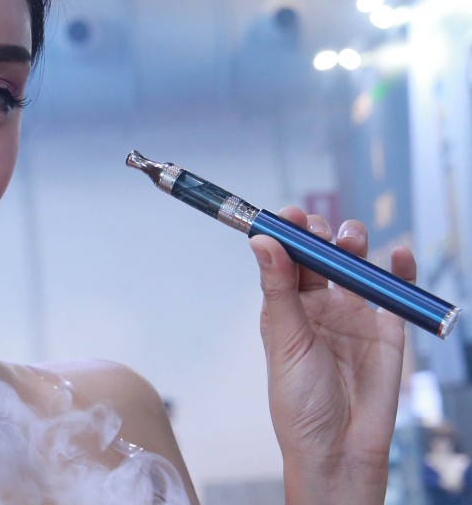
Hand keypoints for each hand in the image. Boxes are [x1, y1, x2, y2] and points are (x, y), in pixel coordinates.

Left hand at [250, 206, 415, 504]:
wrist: (338, 448)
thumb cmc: (299, 401)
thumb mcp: (285, 340)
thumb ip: (278, 289)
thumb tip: (263, 241)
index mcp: (285, 306)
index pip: (285, 258)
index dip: (287, 233)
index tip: (289, 213)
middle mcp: (318, 306)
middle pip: (321, 256)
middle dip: (321, 235)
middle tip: (320, 229)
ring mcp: (354, 316)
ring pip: (355, 267)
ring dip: (354, 246)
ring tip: (352, 239)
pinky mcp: (387, 331)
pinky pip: (395, 293)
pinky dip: (400, 269)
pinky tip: (399, 252)